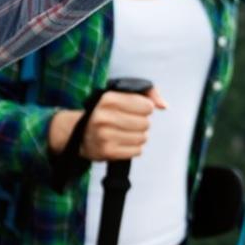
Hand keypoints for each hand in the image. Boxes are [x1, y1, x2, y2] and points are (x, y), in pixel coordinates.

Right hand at [47, 88, 167, 161]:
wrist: (81, 135)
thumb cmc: (107, 114)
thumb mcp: (121, 96)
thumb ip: (148, 93)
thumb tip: (164, 106)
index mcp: (108, 99)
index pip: (146, 106)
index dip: (145, 108)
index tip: (136, 110)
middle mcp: (104, 116)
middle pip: (145, 123)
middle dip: (142, 124)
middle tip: (129, 123)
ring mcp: (104, 135)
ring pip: (142, 138)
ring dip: (138, 136)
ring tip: (126, 133)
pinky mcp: (107, 151)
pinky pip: (137, 151)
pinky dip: (134, 148)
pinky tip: (124, 143)